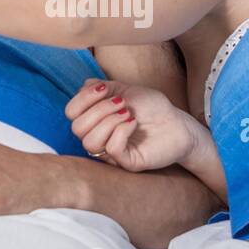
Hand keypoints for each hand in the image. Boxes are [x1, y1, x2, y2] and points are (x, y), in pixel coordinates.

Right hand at [64, 78, 197, 171]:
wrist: (178, 122)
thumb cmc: (152, 107)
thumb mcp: (125, 91)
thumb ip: (103, 88)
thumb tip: (86, 86)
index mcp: (95, 121)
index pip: (71, 113)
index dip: (83, 98)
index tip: (104, 88)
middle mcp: (99, 138)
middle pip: (77, 128)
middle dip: (98, 109)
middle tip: (121, 103)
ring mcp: (111, 153)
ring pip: (89, 142)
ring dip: (108, 121)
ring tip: (127, 113)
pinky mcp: (127, 162)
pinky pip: (111, 149)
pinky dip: (121, 131)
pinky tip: (133, 123)